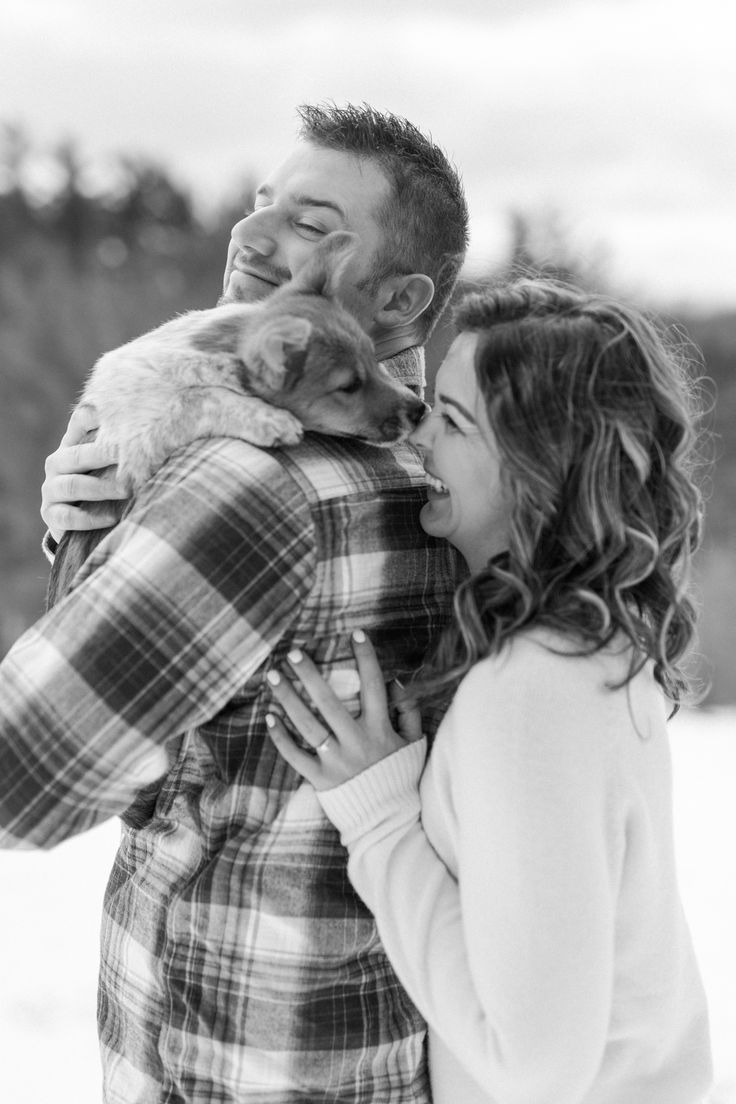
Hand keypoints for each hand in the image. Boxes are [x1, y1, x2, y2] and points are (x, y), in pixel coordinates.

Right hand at [41, 405, 126, 541]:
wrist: (84, 521)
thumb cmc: (107, 485)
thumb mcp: (116, 464)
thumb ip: (128, 448)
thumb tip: (162, 430)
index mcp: (72, 445)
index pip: (80, 422)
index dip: (95, 417)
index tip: (120, 417)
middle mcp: (57, 464)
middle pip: (77, 456)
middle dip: (103, 456)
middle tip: (129, 458)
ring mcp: (51, 489)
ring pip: (72, 485)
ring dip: (100, 488)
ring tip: (127, 491)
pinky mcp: (51, 514)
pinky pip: (67, 516)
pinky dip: (89, 518)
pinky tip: (113, 518)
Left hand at [266, 630, 422, 790]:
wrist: (389, 821)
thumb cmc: (401, 777)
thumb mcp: (414, 744)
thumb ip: (409, 713)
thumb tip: (398, 683)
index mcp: (381, 729)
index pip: (373, 686)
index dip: (366, 657)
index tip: (355, 633)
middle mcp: (357, 742)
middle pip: (330, 702)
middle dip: (311, 674)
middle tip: (294, 652)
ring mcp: (336, 761)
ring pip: (308, 725)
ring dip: (289, 699)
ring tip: (274, 676)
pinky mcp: (321, 779)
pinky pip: (296, 756)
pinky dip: (281, 737)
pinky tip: (269, 716)